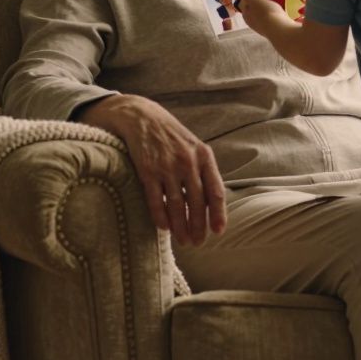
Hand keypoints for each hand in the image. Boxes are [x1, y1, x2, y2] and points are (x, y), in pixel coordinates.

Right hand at [77, 94, 226, 245]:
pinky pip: (155, 199)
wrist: (142, 116)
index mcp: (204, 157)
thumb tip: (212, 203)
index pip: (216, 191)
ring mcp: (167, 166)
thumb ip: (203, 171)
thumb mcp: (194, 147)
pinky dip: (160, 216)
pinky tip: (164, 228)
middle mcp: (188, 162)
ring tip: (183, 241)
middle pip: (197, 202)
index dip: (218, 214)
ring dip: (180, 226)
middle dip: (198, 226)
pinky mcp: (147, 170)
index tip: (218, 231)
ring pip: (176, 204)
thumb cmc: (172, 137)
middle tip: (198, 243)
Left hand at [231, 0, 287, 33]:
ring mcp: (263, 28)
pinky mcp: (274, 30)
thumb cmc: (267, 13)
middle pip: (252, 8)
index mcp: (246, 15)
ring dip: (265, 7)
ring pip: (262, 14)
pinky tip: (280, 10)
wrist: (282, 31)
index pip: (242, 2)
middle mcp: (252, 23)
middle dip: (256, 0)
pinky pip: (272, 19)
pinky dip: (274, 14)